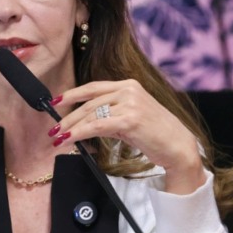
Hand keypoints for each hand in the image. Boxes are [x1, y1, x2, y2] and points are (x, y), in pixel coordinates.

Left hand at [51, 79, 205, 194]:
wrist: (178, 146)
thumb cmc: (156, 135)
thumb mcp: (132, 118)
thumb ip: (111, 114)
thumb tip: (85, 123)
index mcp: (129, 85)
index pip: (93, 87)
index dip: (72, 94)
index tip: (55, 102)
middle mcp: (129, 90)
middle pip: (89, 102)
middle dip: (67, 117)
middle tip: (53, 129)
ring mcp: (130, 103)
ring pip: (90, 114)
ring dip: (70, 127)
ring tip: (58, 138)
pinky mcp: (130, 119)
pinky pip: (96, 126)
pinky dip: (79, 133)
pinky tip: (69, 140)